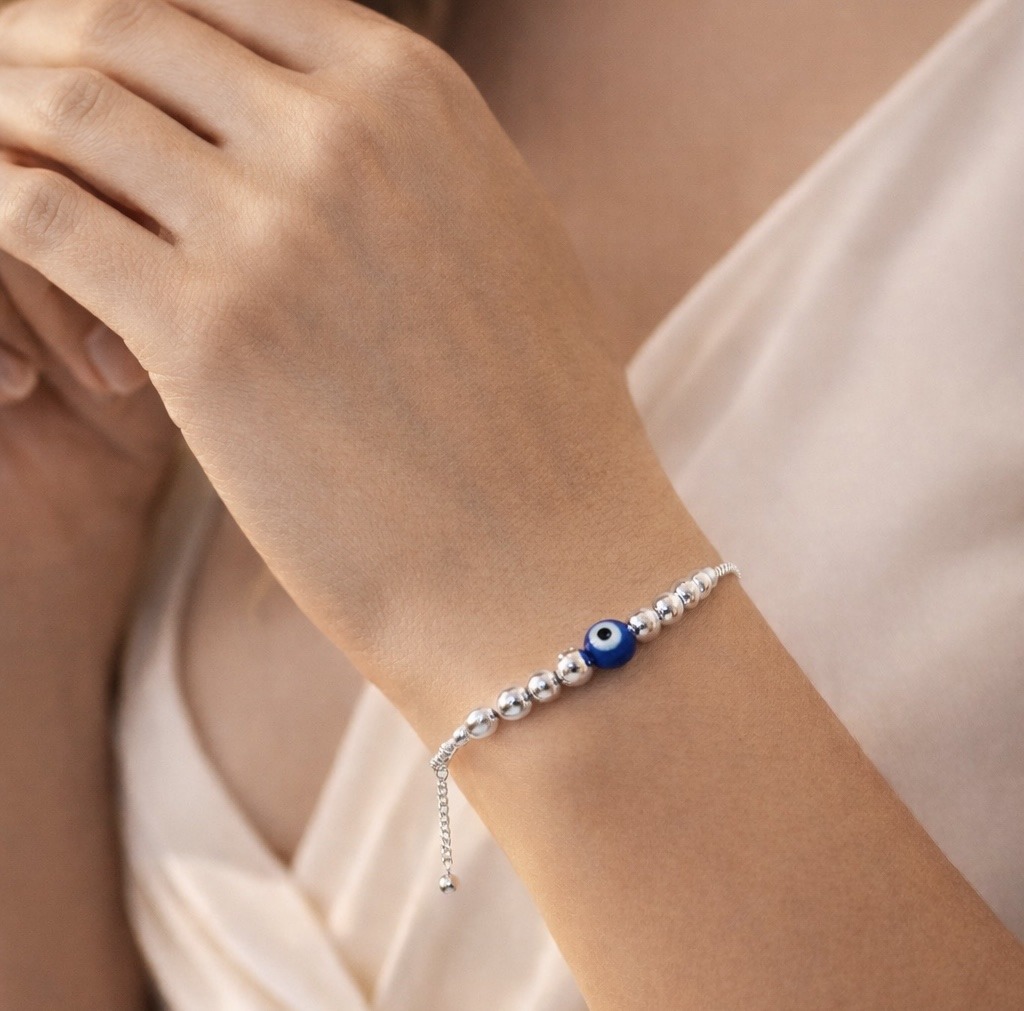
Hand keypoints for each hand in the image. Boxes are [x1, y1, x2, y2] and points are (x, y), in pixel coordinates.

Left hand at [0, 0, 693, 715]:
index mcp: (415, 94)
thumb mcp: (492, 245)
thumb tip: (304, 142)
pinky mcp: (207, 332)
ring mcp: (272, 226)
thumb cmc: (528, 423)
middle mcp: (341, 130)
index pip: (218, 4)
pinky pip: (35, 217)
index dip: (133, 35)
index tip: (85, 70)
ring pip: (63, 109)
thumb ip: (401, 168)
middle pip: (125, 29)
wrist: (545, 559)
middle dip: (35, 52)